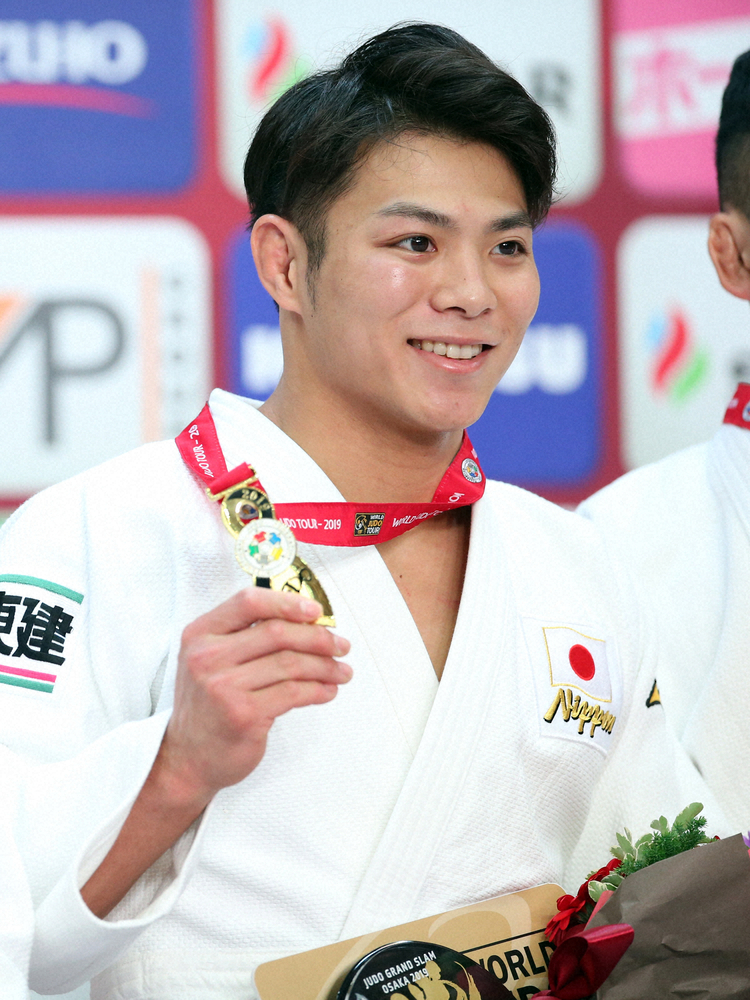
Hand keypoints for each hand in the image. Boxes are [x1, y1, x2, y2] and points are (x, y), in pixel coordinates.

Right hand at [158, 588, 351, 806]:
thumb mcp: (213, 659)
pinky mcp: (243, 715)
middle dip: (318, 637)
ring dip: (325, 666)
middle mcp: (207, 657)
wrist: (189, 756)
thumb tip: (307, 620)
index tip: (316, 611)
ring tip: (341, 671)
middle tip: (341, 645)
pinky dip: (318, 690)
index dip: (287, 602)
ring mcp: (223, 687)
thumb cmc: (209, 704)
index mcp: (201, 634)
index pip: (249, 602)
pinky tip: (328, 690)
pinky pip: (293, 693)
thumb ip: (247, 635)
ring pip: (290, 664)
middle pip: (277, 632)